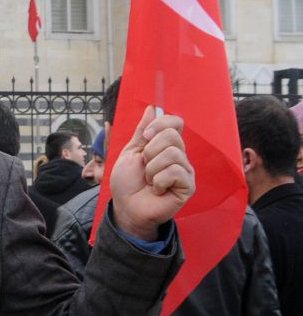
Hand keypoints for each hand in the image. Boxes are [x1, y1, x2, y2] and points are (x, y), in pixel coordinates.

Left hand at [109, 105, 194, 239]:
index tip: (147, 137)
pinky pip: (175, 172)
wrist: (126, 207)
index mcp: (165, 145)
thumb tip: (152, 108)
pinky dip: (159, 181)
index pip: (175, 122)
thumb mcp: (130, 152)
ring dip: (152, 169)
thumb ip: (142, 132)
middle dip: (150, 152)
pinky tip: (158, 190)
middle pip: (172, 136)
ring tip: (150, 181)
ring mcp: (185, 170)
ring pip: (172, 154)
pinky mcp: (189, 185)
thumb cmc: (127, 183)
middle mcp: (179, 155)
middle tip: (145, 167)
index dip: (161, 124)